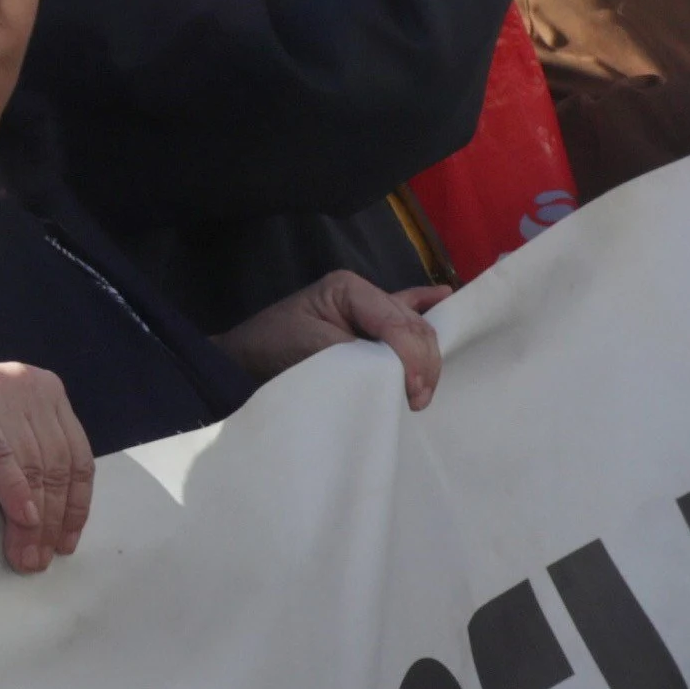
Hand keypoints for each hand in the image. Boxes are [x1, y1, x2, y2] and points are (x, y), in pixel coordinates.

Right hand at [0, 361, 90, 573]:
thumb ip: (30, 477)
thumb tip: (57, 528)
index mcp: (43, 390)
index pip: (76, 454)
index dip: (77, 504)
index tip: (67, 542)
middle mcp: (25, 382)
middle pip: (56, 462)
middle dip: (53, 519)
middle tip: (40, 558)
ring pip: (31, 462)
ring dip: (33, 518)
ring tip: (24, 553)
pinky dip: (14, 490)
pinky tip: (21, 518)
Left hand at [215, 271, 446, 408]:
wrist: (245, 359)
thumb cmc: (272, 349)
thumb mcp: (313, 351)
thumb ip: (358, 357)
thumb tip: (401, 375)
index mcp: (348, 288)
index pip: (397, 322)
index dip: (412, 359)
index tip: (413, 394)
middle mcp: (364, 292)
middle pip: (414, 326)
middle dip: (423, 364)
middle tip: (416, 400)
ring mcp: (369, 305)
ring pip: (417, 328)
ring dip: (425, 360)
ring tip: (419, 390)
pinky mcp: (370, 321)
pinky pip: (407, 311)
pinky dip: (426, 308)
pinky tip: (444, 299)